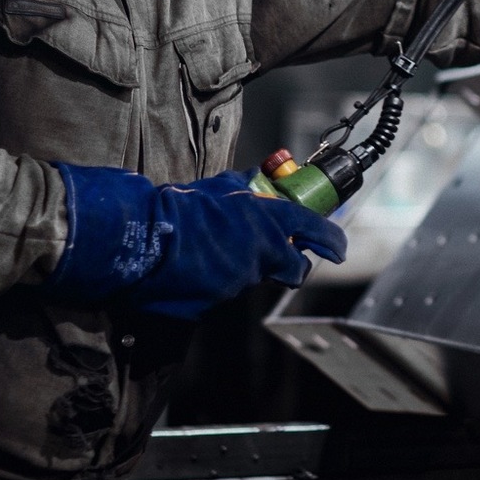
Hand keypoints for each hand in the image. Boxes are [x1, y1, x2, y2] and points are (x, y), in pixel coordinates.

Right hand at [45, 165, 347, 319]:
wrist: (141, 238)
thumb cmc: (177, 208)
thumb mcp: (216, 189)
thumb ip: (242, 187)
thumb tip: (257, 178)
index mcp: (263, 220)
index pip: (309, 230)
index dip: (328, 240)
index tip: (338, 248)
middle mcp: (258, 252)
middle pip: (286, 264)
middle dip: (281, 260)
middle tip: (266, 251)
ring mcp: (238, 280)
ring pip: (251, 276)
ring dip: (240, 266)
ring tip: (210, 250)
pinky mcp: (216, 301)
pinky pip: (224, 290)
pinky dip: (215, 280)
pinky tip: (194, 267)